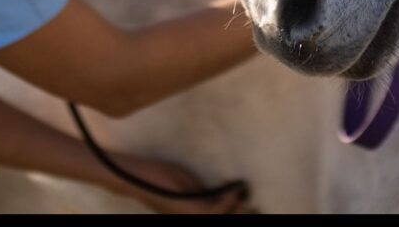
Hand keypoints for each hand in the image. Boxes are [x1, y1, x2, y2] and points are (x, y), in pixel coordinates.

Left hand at [117, 157, 256, 214]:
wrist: (138, 175)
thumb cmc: (160, 178)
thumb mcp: (190, 186)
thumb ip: (206, 193)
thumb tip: (230, 191)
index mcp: (194, 214)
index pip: (219, 218)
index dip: (235, 214)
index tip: (253, 208)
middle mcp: (192, 219)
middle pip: (221, 222)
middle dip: (243, 217)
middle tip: (260, 210)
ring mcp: (190, 217)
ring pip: (221, 221)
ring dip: (239, 214)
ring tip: (252, 205)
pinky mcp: (187, 209)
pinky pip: (213, 212)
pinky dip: (227, 202)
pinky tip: (235, 190)